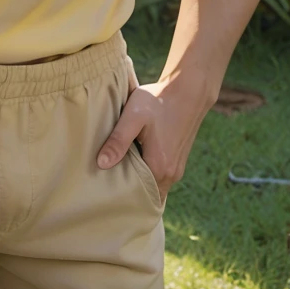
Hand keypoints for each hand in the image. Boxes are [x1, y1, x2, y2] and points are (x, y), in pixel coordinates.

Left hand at [96, 77, 208, 199]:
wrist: (188, 90)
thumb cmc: (158, 100)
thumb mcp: (134, 116)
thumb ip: (118, 140)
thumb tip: (101, 164)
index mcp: (159, 167)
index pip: (138, 197)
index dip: (122, 197)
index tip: (106, 193)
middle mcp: (171, 174)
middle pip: (146, 194)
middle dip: (129, 192)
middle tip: (108, 184)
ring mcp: (177, 168)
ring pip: (154, 185)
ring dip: (139, 181)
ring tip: (119, 170)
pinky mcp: (178, 160)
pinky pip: (161, 176)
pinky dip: (148, 172)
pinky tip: (135, 159)